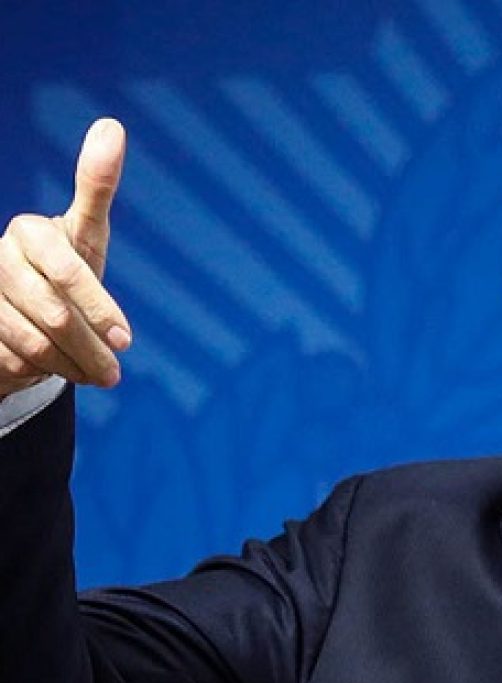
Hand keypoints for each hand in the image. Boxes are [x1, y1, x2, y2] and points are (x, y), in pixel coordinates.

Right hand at [0, 118, 131, 397]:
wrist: (25, 307)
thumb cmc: (65, 266)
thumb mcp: (86, 233)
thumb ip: (96, 184)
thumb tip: (111, 125)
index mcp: (30, 230)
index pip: (69, 272)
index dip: (100, 309)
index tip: (127, 342)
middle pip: (53, 315)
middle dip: (90, 349)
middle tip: (115, 374)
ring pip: (32, 343)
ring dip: (70, 366)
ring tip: (97, 375)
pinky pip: (10, 360)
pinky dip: (39, 373)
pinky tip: (57, 371)